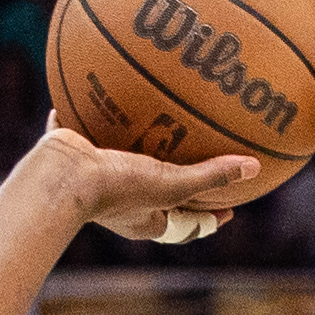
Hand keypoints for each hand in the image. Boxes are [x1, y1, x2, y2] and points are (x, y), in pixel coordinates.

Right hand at [33, 122, 260, 241]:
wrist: (60, 179)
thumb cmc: (115, 189)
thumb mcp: (171, 183)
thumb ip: (210, 176)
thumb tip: (254, 168)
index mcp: (145, 219)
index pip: (185, 226)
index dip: (208, 220)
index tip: (230, 210)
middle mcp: (122, 204)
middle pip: (157, 197)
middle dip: (178, 185)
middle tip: (200, 168)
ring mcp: (97, 178)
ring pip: (124, 161)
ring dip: (138, 148)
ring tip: (153, 125)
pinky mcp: (76, 153)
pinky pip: (88, 130)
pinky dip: (92, 115)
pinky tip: (100, 88)